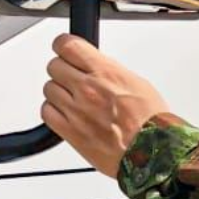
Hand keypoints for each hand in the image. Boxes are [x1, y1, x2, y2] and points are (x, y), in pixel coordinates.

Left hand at [41, 34, 171, 175]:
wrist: (151, 152)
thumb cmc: (151, 122)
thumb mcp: (137, 83)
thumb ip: (110, 72)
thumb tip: (98, 68)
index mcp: (106, 72)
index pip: (67, 45)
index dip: (63, 45)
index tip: (64, 48)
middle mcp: (87, 89)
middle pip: (54, 66)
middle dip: (63, 69)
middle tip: (73, 77)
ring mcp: (75, 110)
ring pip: (49, 88)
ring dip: (59, 91)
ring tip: (74, 99)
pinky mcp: (69, 131)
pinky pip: (47, 112)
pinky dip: (53, 111)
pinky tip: (67, 113)